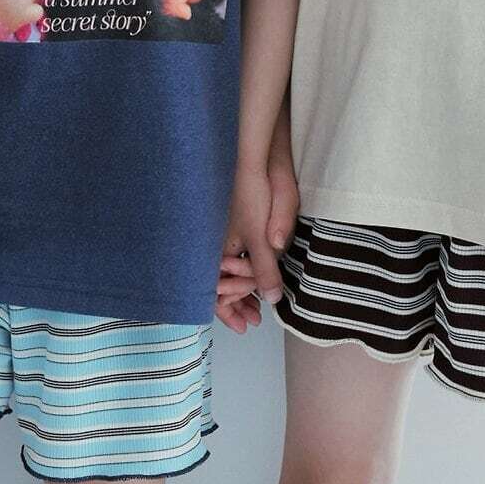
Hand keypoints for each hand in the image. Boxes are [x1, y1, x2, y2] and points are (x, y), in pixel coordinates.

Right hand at [215, 156, 299, 332]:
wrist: (247, 157)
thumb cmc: (251, 194)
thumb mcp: (262, 237)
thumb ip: (265, 270)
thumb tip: (271, 300)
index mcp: (217, 252)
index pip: (216, 293)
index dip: (229, 313)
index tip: (245, 326)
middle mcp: (214, 245)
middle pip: (220, 285)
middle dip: (237, 303)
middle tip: (253, 318)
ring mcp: (220, 232)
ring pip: (226, 270)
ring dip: (241, 287)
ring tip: (257, 300)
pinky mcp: (229, 221)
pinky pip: (231, 254)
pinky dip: (242, 268)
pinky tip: (254, 271)